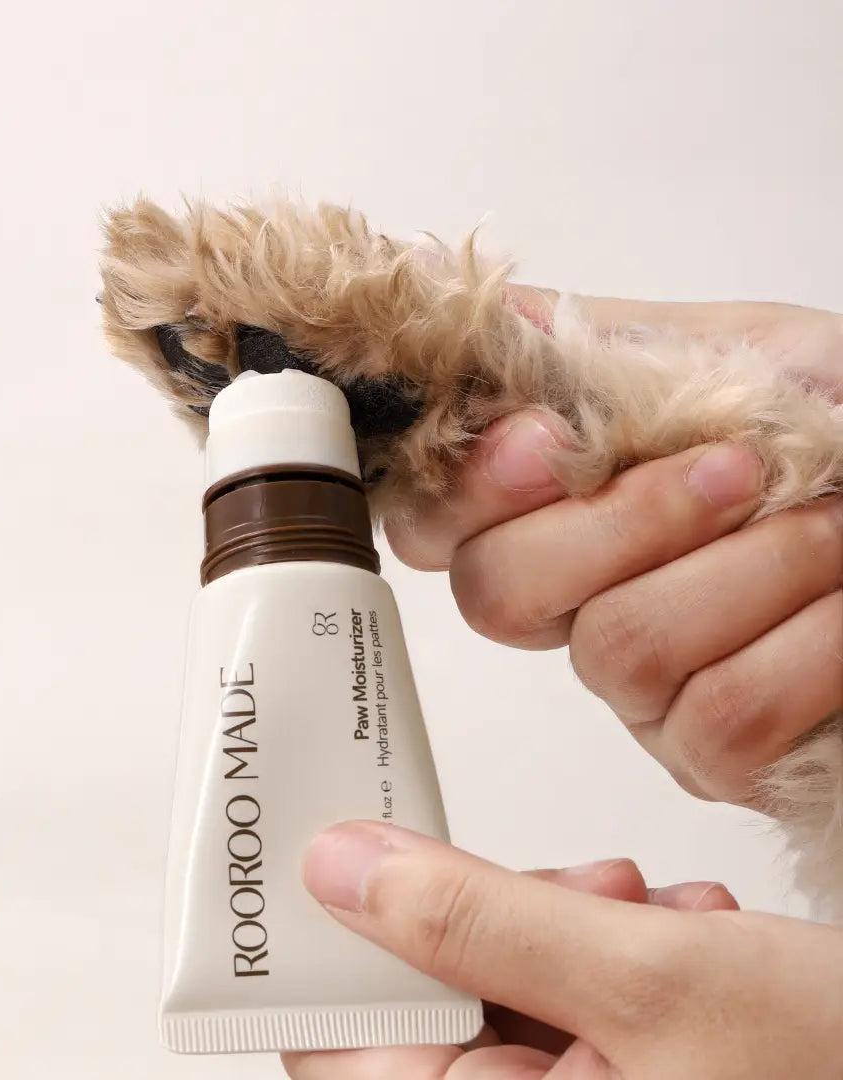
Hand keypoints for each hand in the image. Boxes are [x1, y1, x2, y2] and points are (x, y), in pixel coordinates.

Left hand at [283, 822, 842, 1078]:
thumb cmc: (837, 1072)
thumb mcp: (646, 978)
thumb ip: (475, 919)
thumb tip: (341, 869)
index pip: (344, 1047)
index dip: (347, 942)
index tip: (364, 854)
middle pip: (436, 1008)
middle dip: (499, 923)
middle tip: (575, 890)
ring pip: (509, 991)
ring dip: (574, 929)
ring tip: (660, 914)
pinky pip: (571, 1008)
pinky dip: (617, 956)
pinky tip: (686, 938)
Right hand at [386, 294, 842, 803]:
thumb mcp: (731, 352)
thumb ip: (600, 347)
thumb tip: (472, 309)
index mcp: (561, 507)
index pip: (434, 522)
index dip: (469, 490)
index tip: (549, 437)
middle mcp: (579, 603)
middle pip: (496, 593)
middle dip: (622, 522)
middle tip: (734, 469)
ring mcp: (640, 690)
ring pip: (615, 649)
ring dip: (746, 569)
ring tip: (834, 526)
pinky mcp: (713, 758)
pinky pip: (717, 717)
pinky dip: (805, 644)